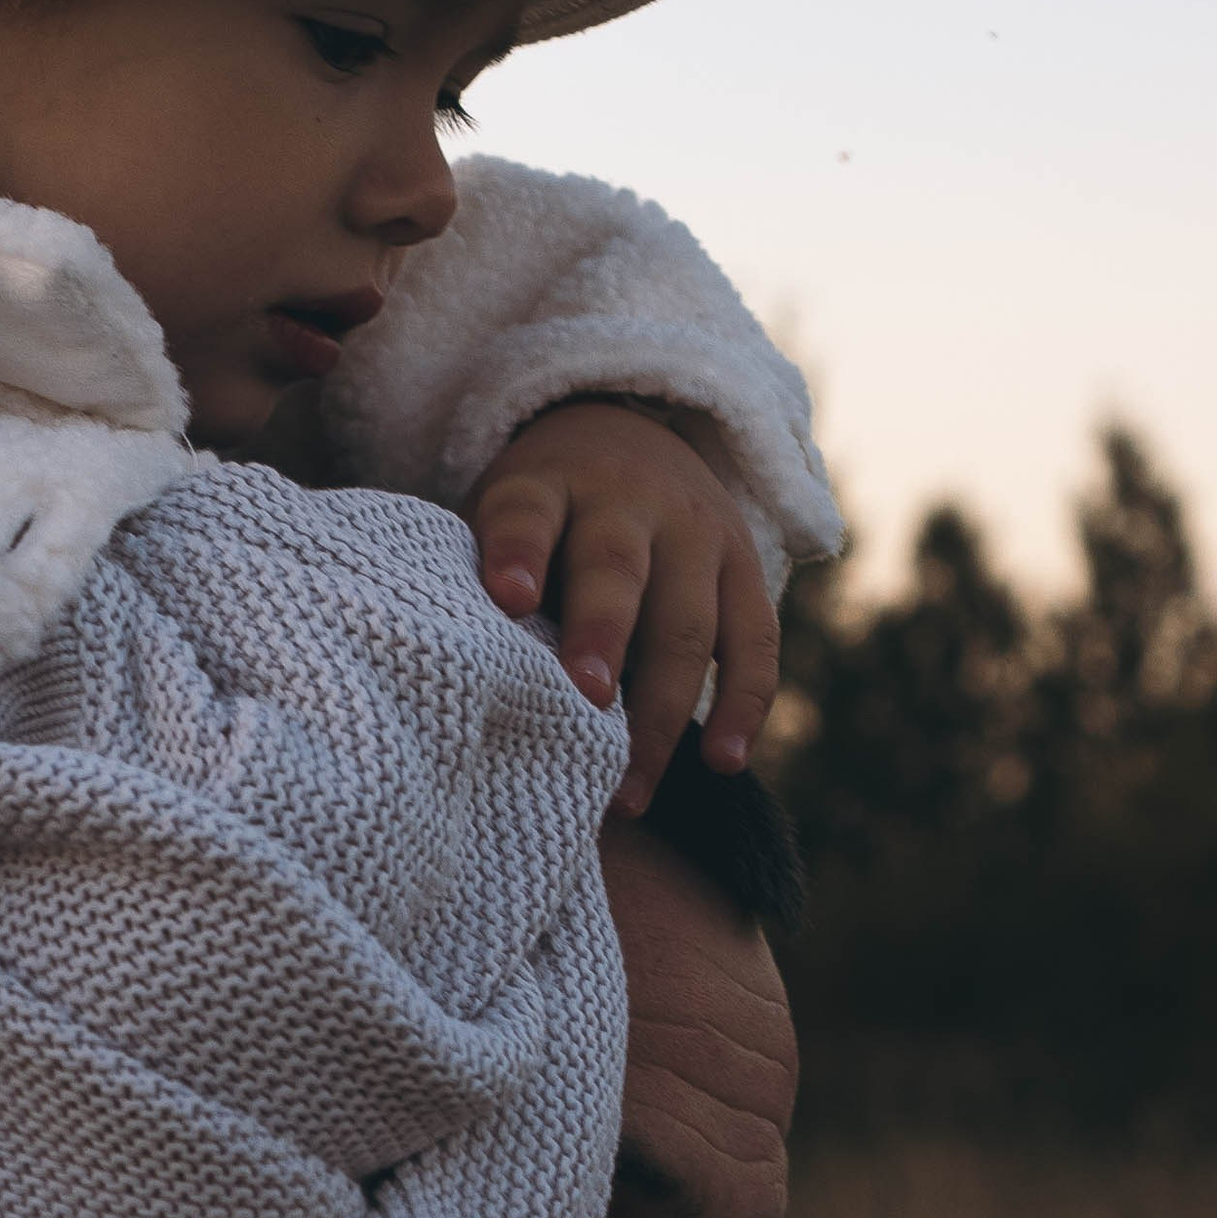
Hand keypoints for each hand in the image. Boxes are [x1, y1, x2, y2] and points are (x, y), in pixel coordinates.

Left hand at [462, 398, 778, 808]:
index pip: (530, 513)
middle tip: (586, 699)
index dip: (518, 553)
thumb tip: (461, 678)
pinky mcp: (745, 567)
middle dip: (603, 635)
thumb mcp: (500, 514)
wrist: (626, 430)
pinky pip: (755, 640)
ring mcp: (696, 533)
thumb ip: (484, 577)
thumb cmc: (540, 515)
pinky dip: (744, 704)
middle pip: (616, 569)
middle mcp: (628, 501)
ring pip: (688, 621)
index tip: (508, 599)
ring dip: (661, 709)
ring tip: (632, 787)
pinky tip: (723, 761)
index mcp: (550, 485)